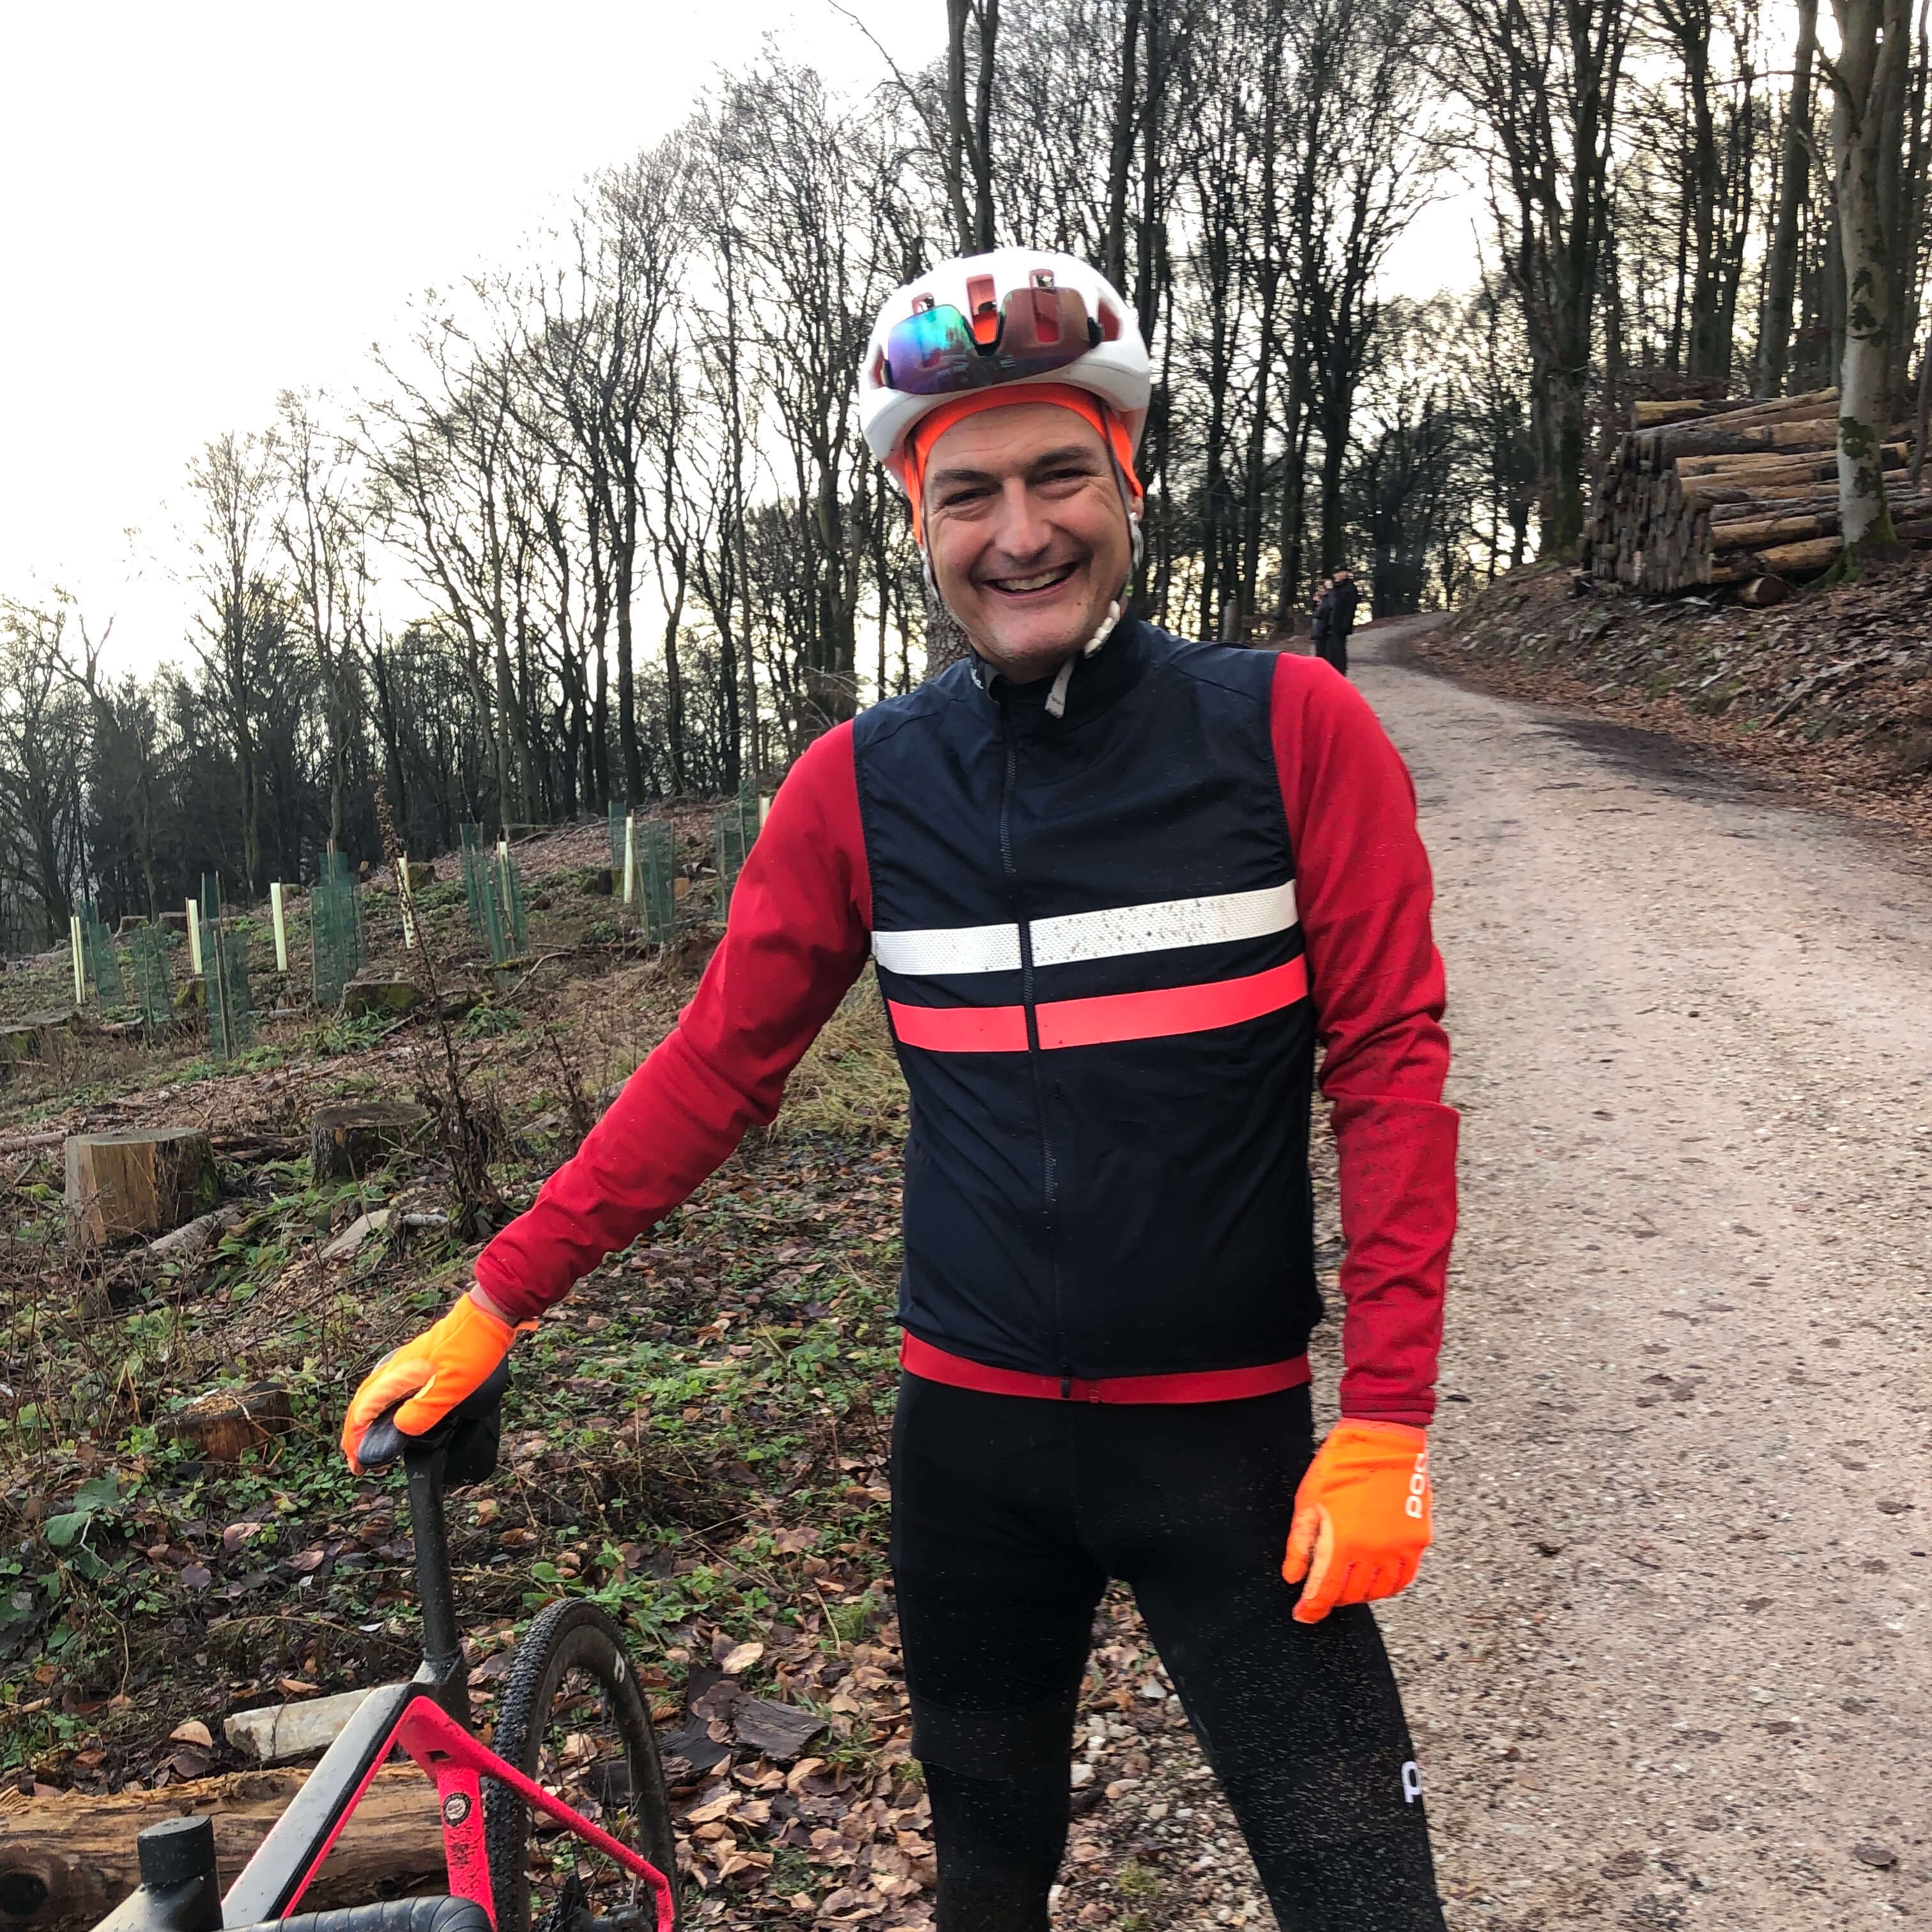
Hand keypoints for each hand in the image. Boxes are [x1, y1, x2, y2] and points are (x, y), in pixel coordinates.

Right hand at [340, 1292, 519, 1472]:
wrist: (489, 1315)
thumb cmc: (472, 1348)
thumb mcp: (451, 1386)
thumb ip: (424, 1410)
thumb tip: (400, 1428)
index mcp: (398, 1376)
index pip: (363, 1412)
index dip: (355, 1440)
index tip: (356, 1464)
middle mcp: (396, 1368)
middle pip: (362, 1403)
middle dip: (354, 1432)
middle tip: (356, 1458)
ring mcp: (407, 1363)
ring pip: (374, 1393)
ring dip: (365, 1418)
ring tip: (368, 1440)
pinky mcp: (420, 1361)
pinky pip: (389, 1387)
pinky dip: (382, 1405)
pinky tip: (395, 1412)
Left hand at [1282, 1419, 1430, 1623]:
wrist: (1383, 1439)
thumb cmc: (1340, 1464)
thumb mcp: (1308, 1501)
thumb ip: (1300, 1544)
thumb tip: (1293, 1578)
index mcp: (1342, 1542)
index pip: (1325, 1591)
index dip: (1311, 1608)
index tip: (1302, 1615)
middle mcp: (1373, 1552)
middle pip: (1351, 1594)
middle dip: (1332, 1598)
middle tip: (1321, 1593)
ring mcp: (1399, 1547)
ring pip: (1379, 1591)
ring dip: (1360, 1594)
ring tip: (1346, 1585)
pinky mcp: (1418, 1540)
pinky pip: (1404, 1578)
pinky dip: (1388, 1586)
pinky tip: (1376, 1581)